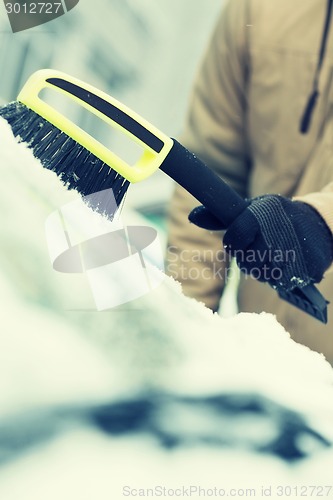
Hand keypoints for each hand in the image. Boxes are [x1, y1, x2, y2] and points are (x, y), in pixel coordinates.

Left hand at [189, 194, 332, 290]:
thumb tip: (192, 216)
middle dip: (249, 257)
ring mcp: (295, 252)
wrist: (318, 222)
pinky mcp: (308, 269)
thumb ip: (220, 217)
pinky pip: (282, 283)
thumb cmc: (275, 216)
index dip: (234, 242)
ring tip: (274, 253)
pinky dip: (280, 277)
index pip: (234, 238)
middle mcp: (278, 232)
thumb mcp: (250, 209)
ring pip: (263, 275)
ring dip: (264, 269)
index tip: (240, 240)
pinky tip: (285, 263)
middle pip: (247, 262)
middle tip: (261, 246)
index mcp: (262, 213)